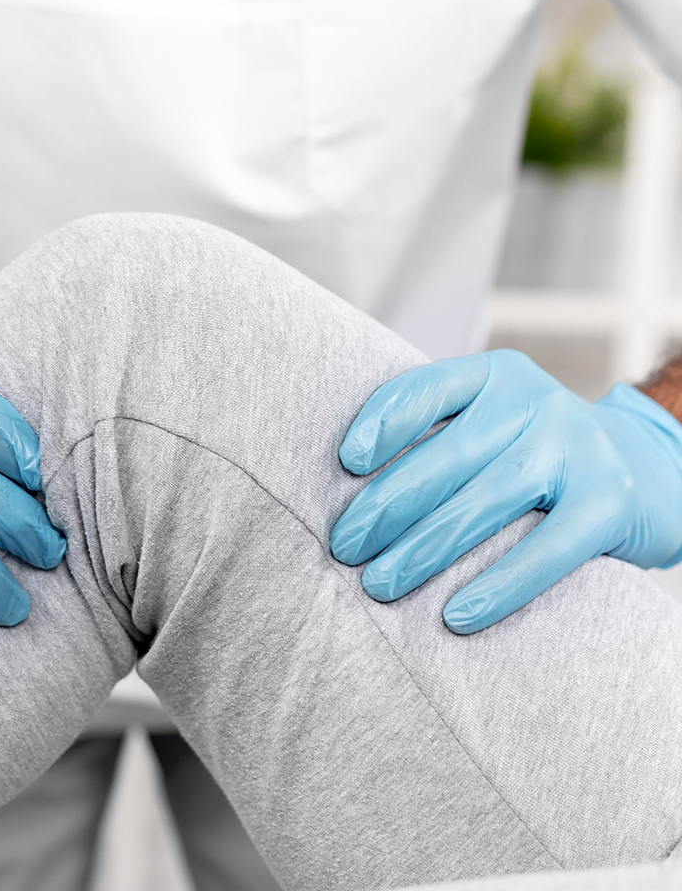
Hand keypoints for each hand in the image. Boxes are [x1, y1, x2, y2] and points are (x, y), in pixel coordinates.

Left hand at [329, 349, 681, 632]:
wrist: (648, 465)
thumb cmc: (535, 452)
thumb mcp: (490, 423)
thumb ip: (436, 441)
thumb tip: (351, 499)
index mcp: (494, 377)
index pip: (428, 388)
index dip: (384, 422)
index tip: (347, 463)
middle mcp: (535, 401)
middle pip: (447, 457)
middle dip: (387, 506)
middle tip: (344, 546)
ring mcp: (577, 447)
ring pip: (486, 502)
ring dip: (424, 550)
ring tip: (379, 584)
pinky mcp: (611, 500)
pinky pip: (546, 549)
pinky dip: (498, 585)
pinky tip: (455, 615)